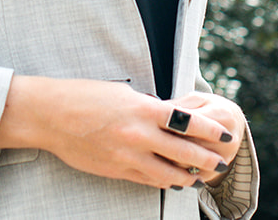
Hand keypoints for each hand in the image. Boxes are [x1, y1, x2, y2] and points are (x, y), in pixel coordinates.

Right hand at [0, 77, 232, 190]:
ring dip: (187, 176)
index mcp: (144, 110)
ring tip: (200, 176)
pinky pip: (146, 180)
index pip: (188, 122)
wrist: (52, 115)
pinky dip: (163, 181)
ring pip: (167, 173)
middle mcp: (139, 135)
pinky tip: (172, 182)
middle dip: (207, 158)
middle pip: (184, 151)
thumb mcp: (123, 95)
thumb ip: (148, 108)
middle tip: (222, 161)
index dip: (210, 130)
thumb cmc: (86, 97)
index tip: (225, 133)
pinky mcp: (115, 170)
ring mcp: (127, 156)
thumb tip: (169, 116)